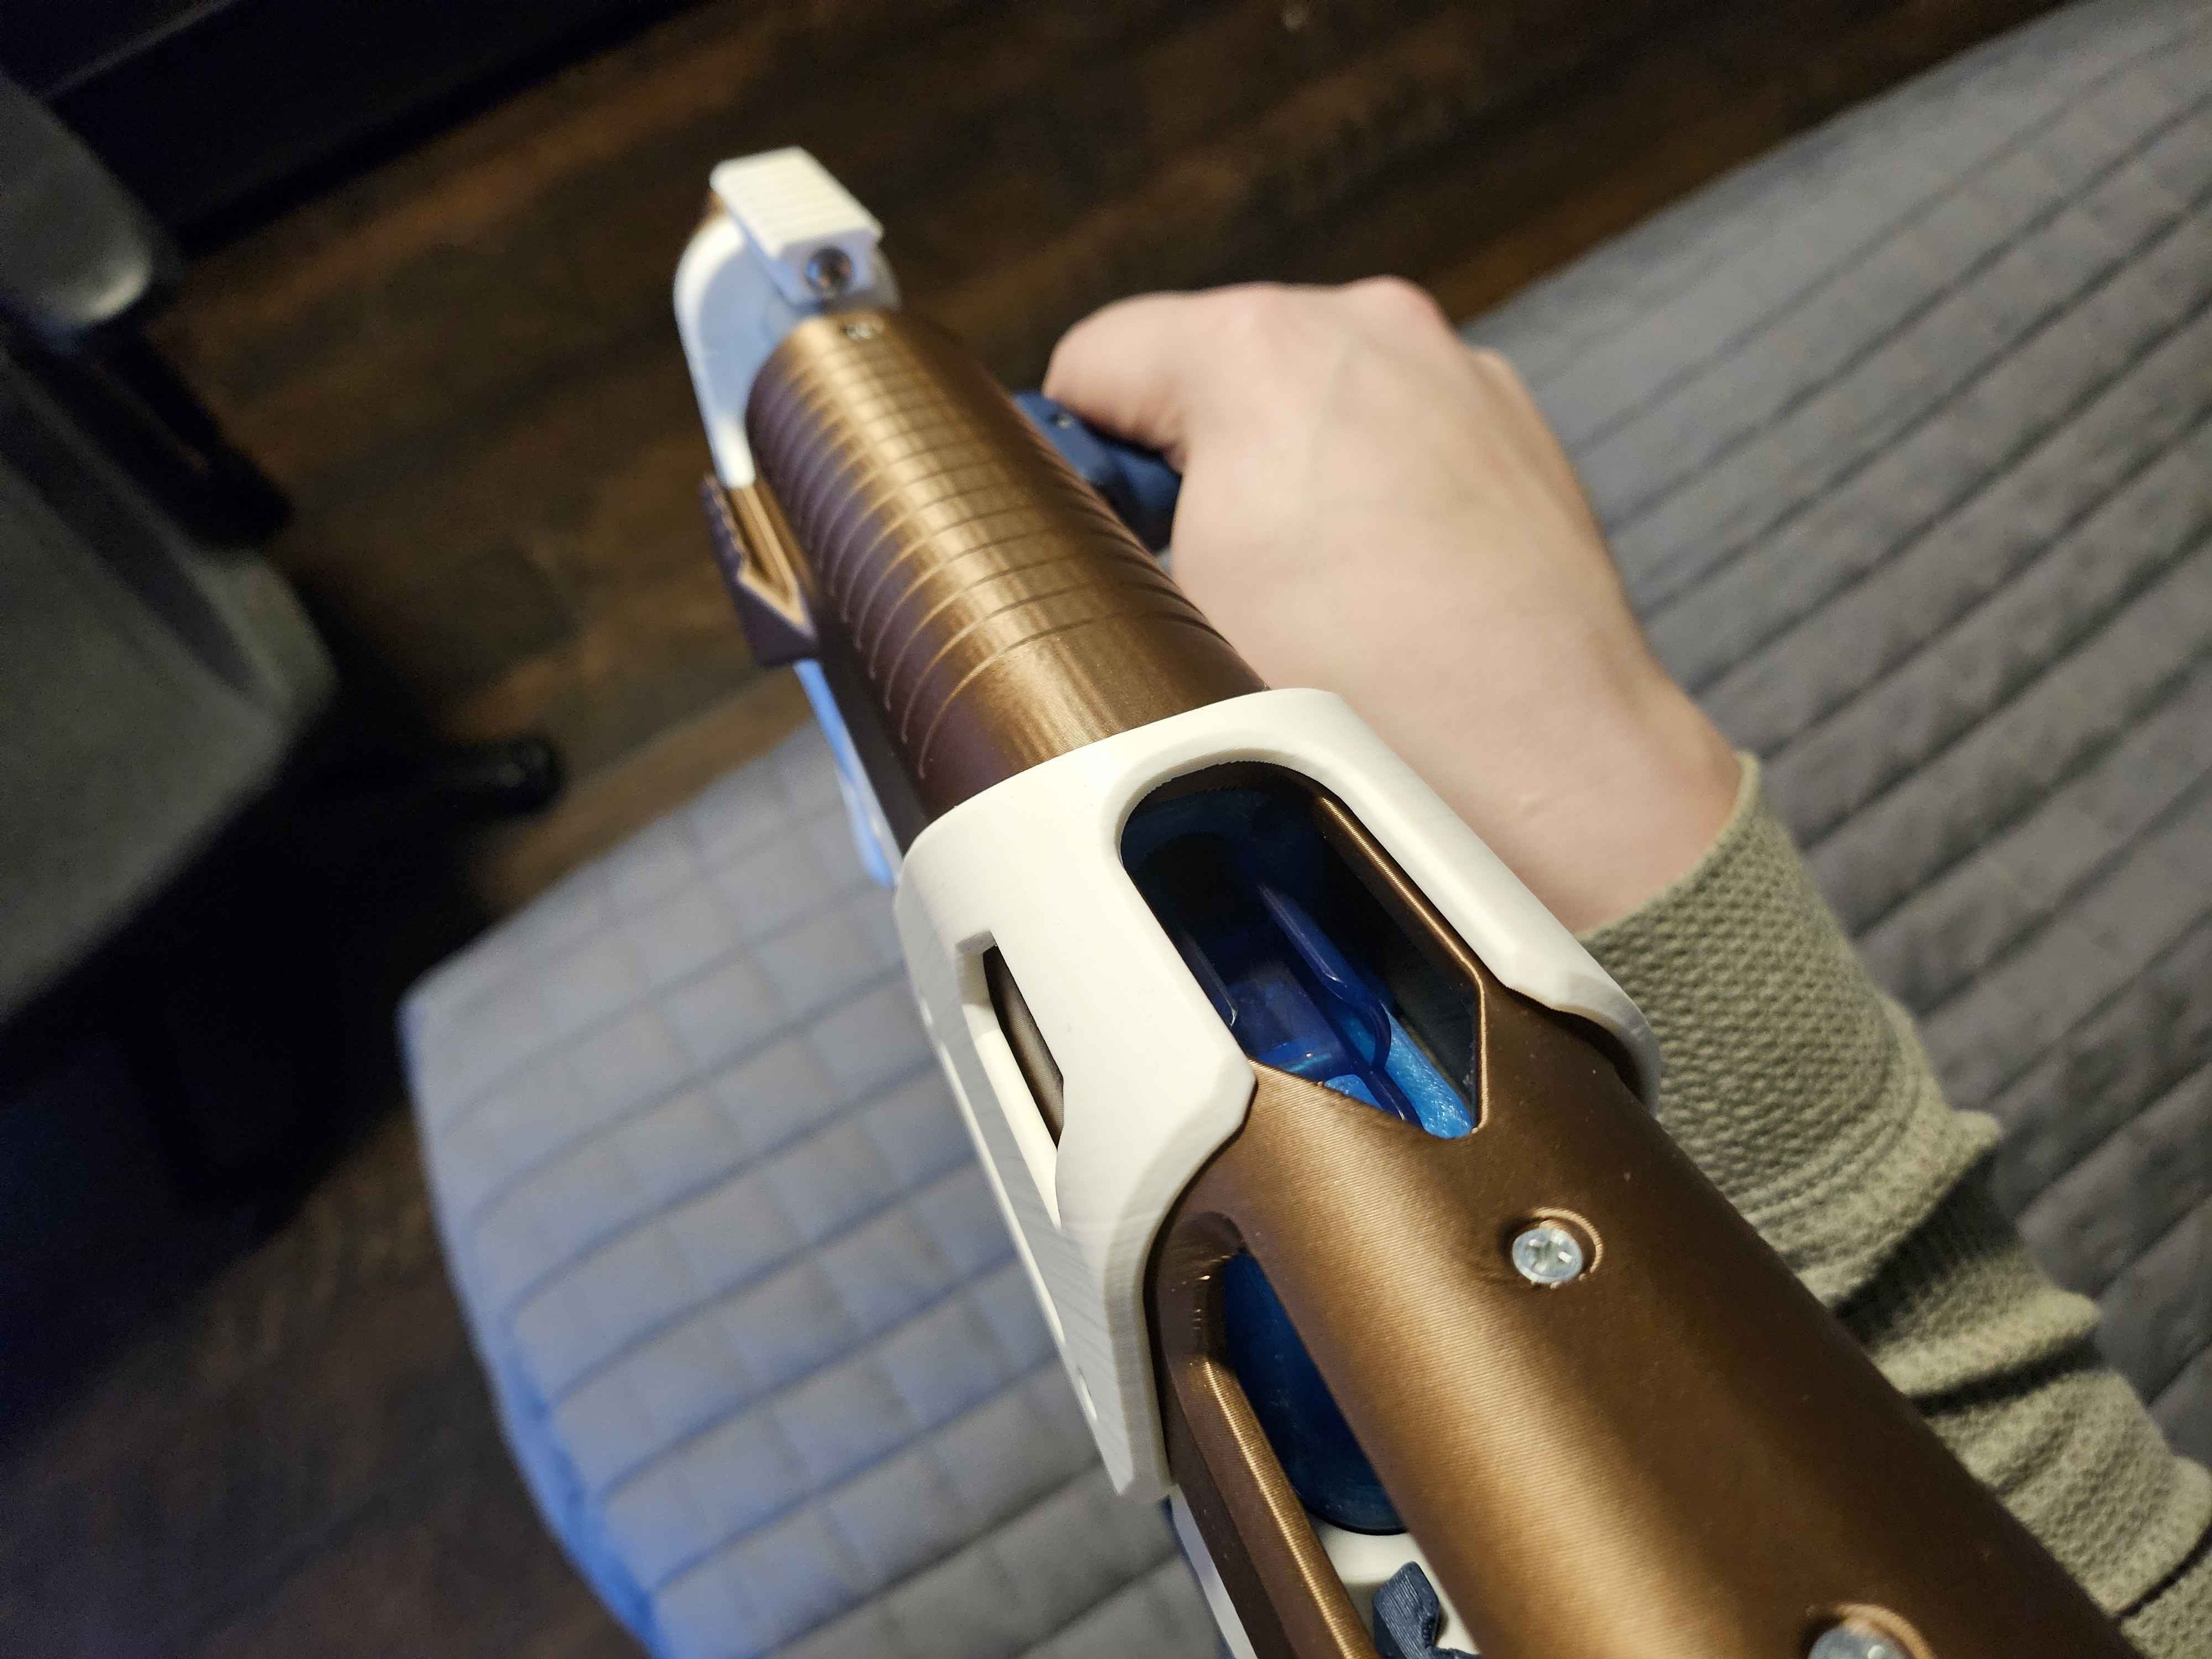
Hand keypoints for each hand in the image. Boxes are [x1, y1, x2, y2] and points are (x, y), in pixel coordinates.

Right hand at [1044, 279, 1738, 932]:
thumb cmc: (1367, 711)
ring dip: (1280, 480)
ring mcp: (1456, 372)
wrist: (1553, 782)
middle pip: (1206, 369)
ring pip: (1308, 402)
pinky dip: (1371, 494)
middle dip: (1186, 467)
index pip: (1095, 360)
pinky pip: (1397, 435)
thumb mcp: (1163, 622)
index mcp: (1258, 347)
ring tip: (1304, 605)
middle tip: (1200, 588)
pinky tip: (1380, 597)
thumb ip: (1091, 538)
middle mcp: (1369, 326)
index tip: (1092, 536)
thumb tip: (1068, 527)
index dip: (1072, 455)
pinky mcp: (1515, 430)